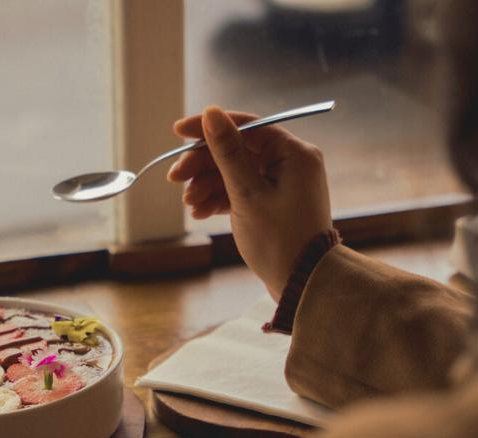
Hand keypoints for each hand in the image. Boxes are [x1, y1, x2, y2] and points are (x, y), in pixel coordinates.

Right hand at [168, 106, 331, 300]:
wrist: (302, 284)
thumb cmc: (280, 240)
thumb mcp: (247, 194)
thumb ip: (228, 152)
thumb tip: (211, 112)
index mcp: (294, 153)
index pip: (247, 126)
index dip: (209, 127)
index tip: (177, 132)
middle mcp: (291, 163)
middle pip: (237, 150)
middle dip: (204, 164)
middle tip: (175, 178)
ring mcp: (282, 184)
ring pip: (235, 172)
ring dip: (208, 185)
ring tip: (190, 203)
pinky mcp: (272, 203)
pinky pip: (241, 191)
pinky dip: (219, 199)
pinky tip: (199, 212)